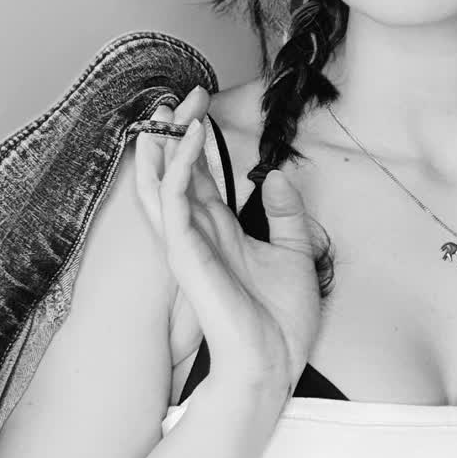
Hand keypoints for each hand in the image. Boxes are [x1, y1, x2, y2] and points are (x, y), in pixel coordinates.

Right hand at [132, 85, 323, 395]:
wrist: (272, 363)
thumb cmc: (281, 322)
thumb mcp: (295, 253)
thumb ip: (286, 214)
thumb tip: (277, 176)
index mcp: (220, 234)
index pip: (200, 179)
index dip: (198, 143)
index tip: (201, 109)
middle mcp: (198, 235)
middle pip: (175, 174)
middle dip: (175, 134)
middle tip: (181, 94)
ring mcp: (188, 244)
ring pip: (161, 183)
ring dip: (165, 143)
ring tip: (173, 106)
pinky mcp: (186, 253)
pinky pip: (174, 200)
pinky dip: (180, 166)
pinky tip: (192, 139)